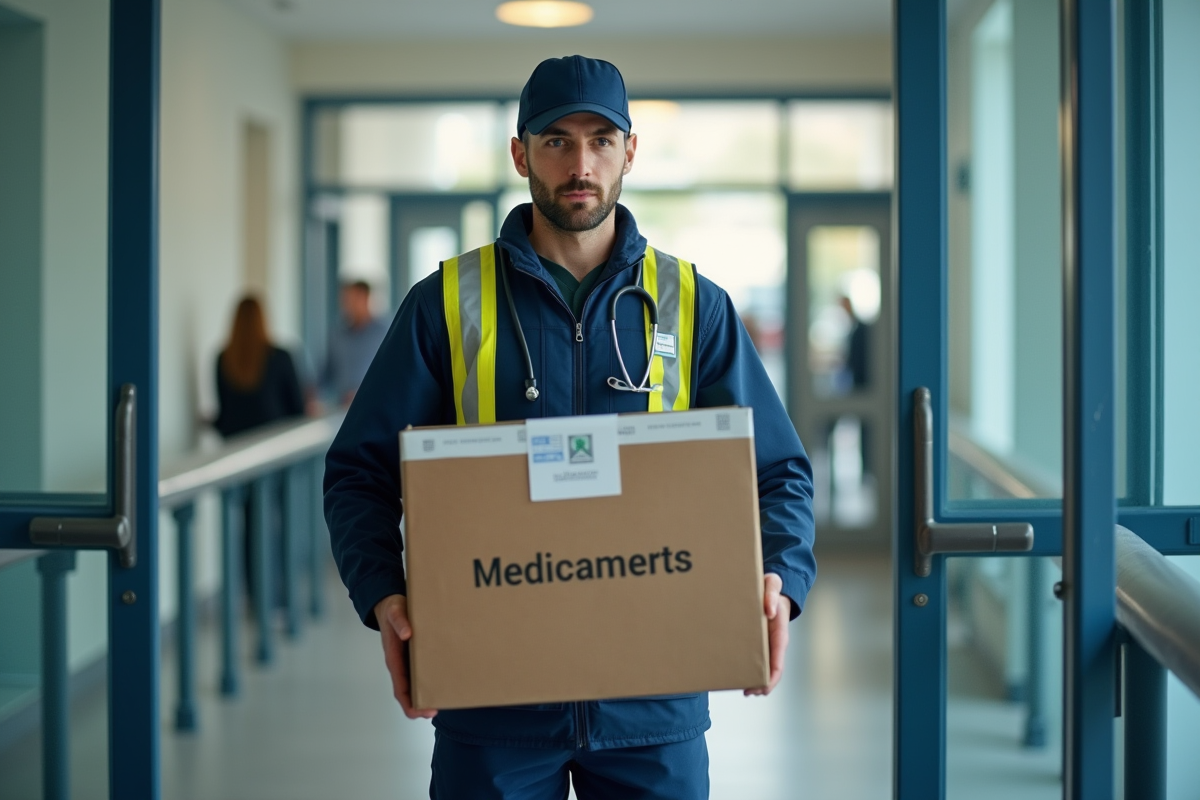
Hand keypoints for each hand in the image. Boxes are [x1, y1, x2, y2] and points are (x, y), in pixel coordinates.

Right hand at [374, 594, 436, 718]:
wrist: (391, 603)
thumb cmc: (392, 609)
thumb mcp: (395, 611)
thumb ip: (399, 621)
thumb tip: (406, 634)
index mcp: (394, 658)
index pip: (400, 688)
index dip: (409, 703)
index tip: (421, 711)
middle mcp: (401, 663)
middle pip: (408, 691)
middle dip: (420, 704)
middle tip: (435, 711)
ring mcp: (408, 660)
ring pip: (416, 683)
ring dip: (427, 693)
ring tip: (444, 699)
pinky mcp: (416, 654)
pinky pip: (423, 671)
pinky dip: (432, 679)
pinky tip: (445, 679)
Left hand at [745, 573, 789, 696]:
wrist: (770, 586)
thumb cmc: (771, 586)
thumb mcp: (772, 583)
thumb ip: (771, 593)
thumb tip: (768, 611)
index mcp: (780, 633)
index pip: (779, 659)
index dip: (773, 676)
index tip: (764, 686)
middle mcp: (775, 641)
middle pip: (772, 668)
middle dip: (763, 683)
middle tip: (749, 692)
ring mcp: (767, 642)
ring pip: (764, 665)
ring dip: (756, 679)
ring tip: (745, 690)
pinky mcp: (757, 640)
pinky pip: (756, 657)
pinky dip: (750, 668)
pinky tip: (739, 674)